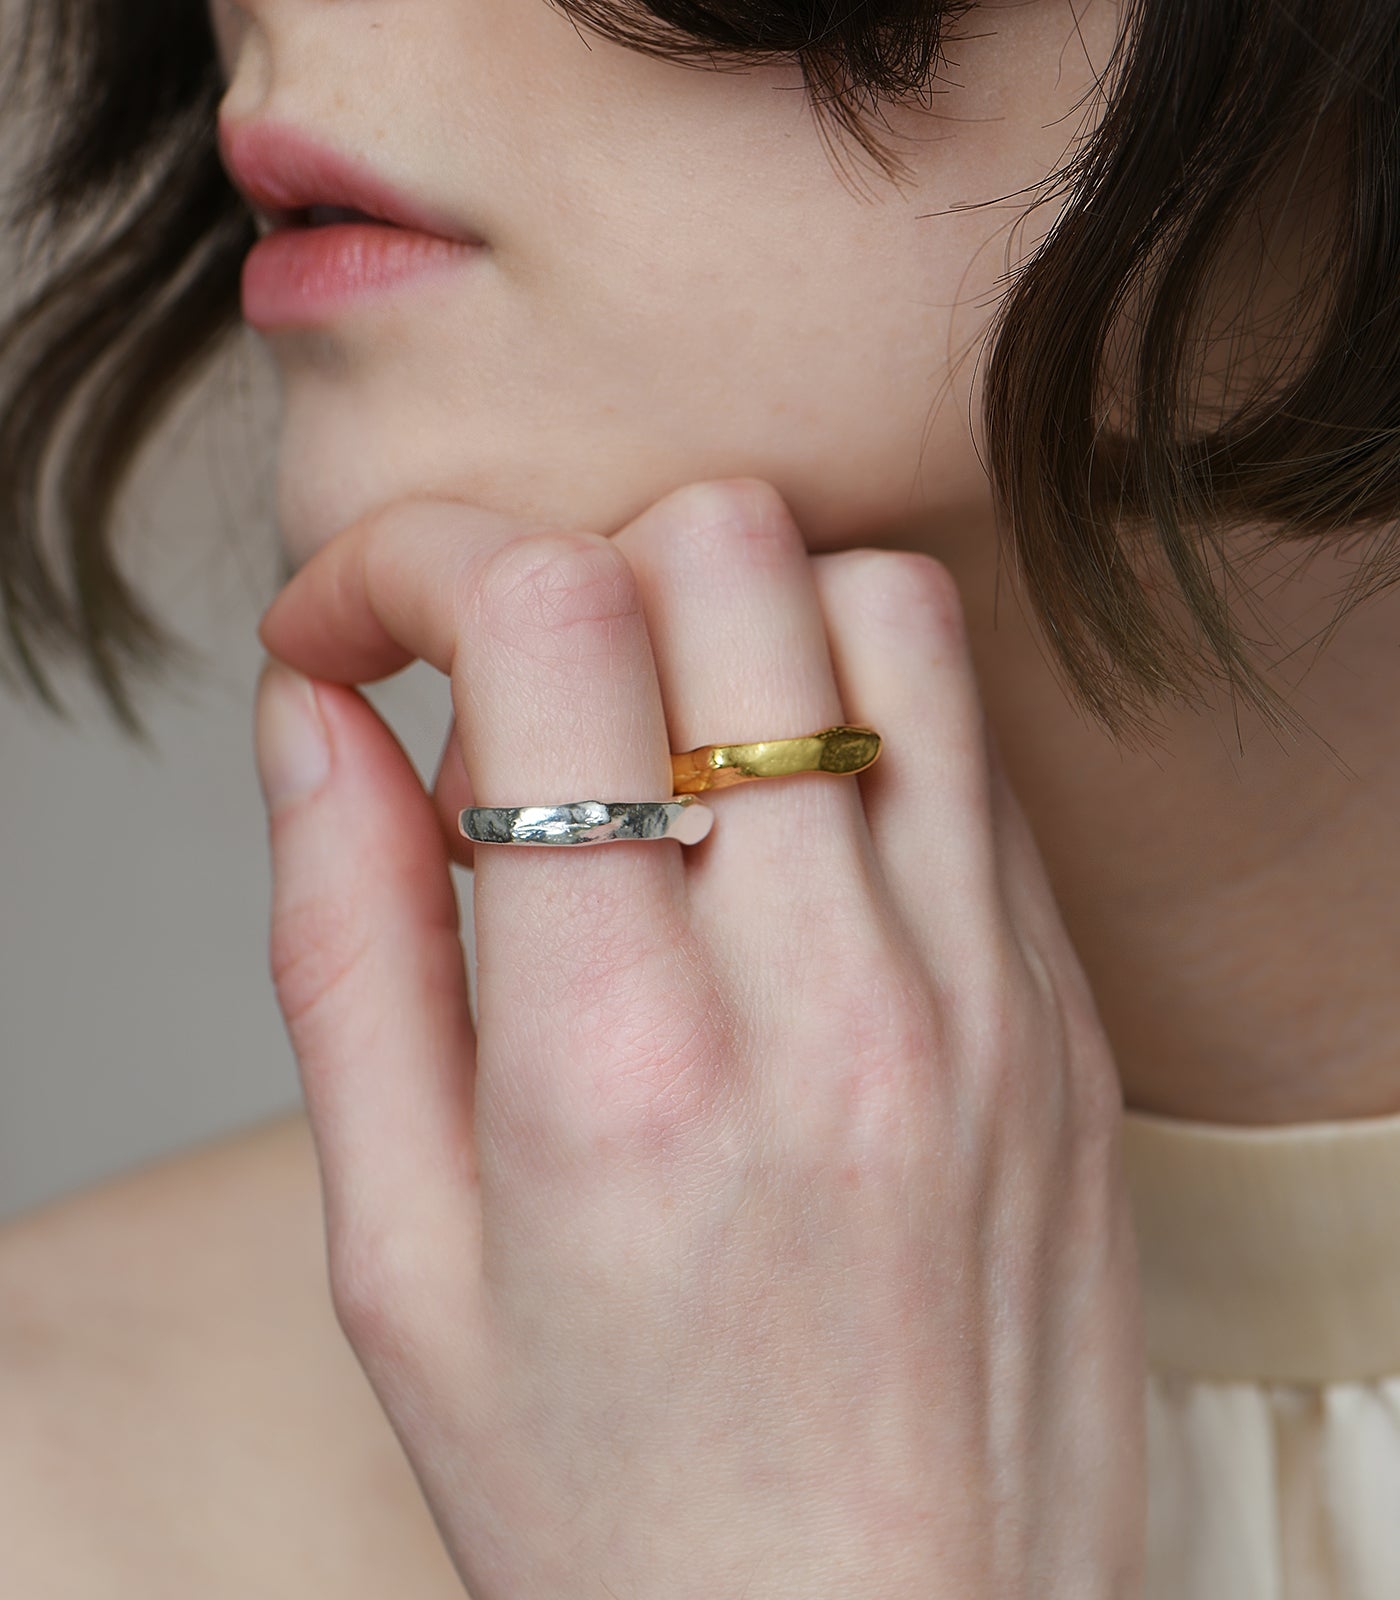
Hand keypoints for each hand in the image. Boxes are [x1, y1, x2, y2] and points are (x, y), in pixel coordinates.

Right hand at [252, 478, 1145, 1599]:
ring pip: (880, 604)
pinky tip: (779, 845)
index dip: (412, 561)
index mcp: (621, 1056)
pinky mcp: (1066, 1005)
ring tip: (656, 755)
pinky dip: (852, 725)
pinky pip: (971, 748)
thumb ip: (345, 949)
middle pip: (727, 552)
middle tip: (513, 711)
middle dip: (573, 573)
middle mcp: (832, 987)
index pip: (543, 620)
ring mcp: (986, 985)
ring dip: (734, 620)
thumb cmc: (625, 1503)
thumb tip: (316, 720)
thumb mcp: (403, 1259)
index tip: (354, 632)